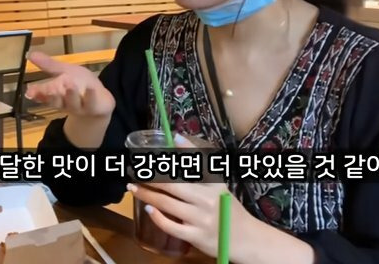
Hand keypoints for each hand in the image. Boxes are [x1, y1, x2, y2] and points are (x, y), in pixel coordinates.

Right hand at [24, 51, 114, 117]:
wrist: (101, 101)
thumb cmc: (80, 84)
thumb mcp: (65, 71)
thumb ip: (49, 65)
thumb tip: (30, 53)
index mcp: (56, 95)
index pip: (44, 95)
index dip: (37, 94)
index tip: (30, 92)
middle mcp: (65, 103)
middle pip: (56, 100)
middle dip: (52, 94)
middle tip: (49, 87)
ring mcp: (80, 107)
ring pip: (72, 102)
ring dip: (70, 93)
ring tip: (67, 81)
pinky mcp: (94, 108)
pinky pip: (91, 102)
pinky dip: (90, 95)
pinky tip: (90, 88)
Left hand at [125, 134, 259, 261]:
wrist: (245, 238)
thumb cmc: (226, 208)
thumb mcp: (218, 186)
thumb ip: (199, 167)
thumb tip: (176, 138)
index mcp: (213, 185)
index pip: (193, 165)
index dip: (178, 153)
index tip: (160, 145)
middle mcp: (207, 200)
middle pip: (172, 185)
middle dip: (149, 177)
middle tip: (133, 170)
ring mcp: (201, 219)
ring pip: (166, 204)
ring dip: (146, 195)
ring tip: (133, 188)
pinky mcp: (196, 236)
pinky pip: (171, 226)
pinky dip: (157, 217)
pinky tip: (148, 209)